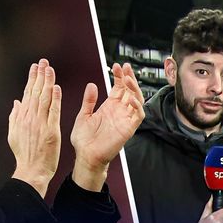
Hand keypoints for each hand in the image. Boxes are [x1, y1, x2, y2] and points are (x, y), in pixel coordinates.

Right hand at [8, 59, 61, 197]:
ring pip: (44, 98)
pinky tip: (56, 88)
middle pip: (35, 92)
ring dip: (47, 82)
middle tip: (43, 62)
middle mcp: (30, 118)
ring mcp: (40, 123)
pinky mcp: (51, 130)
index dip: (32, 79)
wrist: (31, 170)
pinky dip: (55, 99)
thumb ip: (14, 117)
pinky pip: (53, 111)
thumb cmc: (25, 155)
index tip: (35, 68)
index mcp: (22, 117)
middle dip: (39, 75)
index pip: (27, 93)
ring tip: (49, 69)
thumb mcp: (14, 134)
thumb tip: (16, 103)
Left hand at [70, 63, 143, 190]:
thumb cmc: (84, 141)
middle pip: (130, 91)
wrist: (86, 157)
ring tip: (128, 79)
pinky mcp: (128, 129)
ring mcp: (125, 120)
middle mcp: (119, 112)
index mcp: (109, 107)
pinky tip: (131, 98)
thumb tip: (92, 85)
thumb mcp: (83, 115)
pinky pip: (138, 115)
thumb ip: (89, 101)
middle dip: (129, 78)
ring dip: (134, 88)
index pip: (119, 88)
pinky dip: (138, 106)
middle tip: (125, 67)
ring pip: (137, 100)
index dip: (120, 76)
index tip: (117, 66)